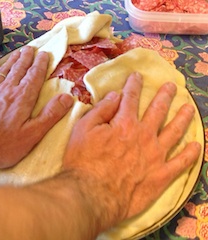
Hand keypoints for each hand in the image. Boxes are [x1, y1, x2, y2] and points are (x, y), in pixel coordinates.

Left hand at [0, 46, 72, 167]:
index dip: (41, 63)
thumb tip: (67, 98)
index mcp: (24, 97)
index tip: (44, 53)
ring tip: (19, 52)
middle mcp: (9, 89)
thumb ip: (50, 114)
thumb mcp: (33, 134)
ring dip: (13, 59)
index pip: (34, 75)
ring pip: (6, 69)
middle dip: (27, 57)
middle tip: (32, 48)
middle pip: (20, 68)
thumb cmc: (4, 143)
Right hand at [62, 72, 200, 229]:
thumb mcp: (83, 129)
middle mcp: (144, 135)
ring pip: (174, 131)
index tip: (137, 76)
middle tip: (171, 86)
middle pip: (157, 110)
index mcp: (124, 123)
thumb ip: (101, 110)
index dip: (133, 85)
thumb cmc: (83, 161)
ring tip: (189, 108)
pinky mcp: (160, 176)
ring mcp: (155, 156)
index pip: (131, 98)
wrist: (92, 194)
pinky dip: (190, 154)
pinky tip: (196, 146)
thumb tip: (115, 95)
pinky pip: (181, 163)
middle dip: (164, 96)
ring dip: (182, 118)